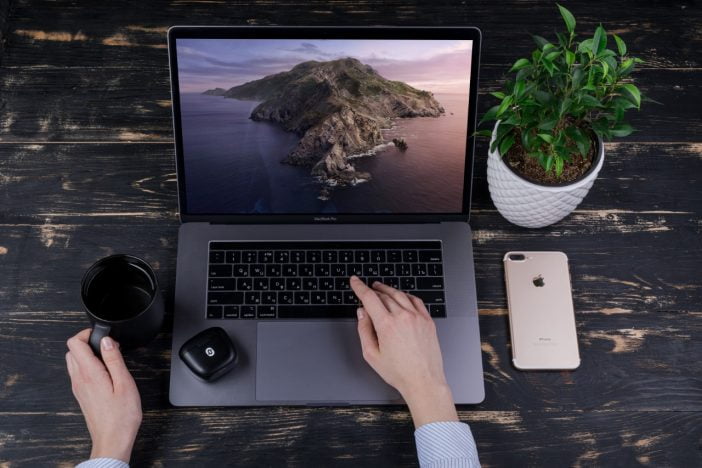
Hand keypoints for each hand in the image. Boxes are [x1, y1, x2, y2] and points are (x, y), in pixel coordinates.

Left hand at [66, 329, 141, 462]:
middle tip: (107, 346)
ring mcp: (78, 388)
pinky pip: (79, 373)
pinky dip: (88, 366)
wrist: (113, 439)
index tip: (102, 335)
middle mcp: (79, 380)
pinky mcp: (82, 395)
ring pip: (74, 362)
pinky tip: (105, 373)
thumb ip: (114, 359)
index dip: (87, 334)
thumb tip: (106, 341)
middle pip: (72, 351)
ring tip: (108, 359)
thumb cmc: (122, 415)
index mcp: (89, 373)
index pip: (75, 343)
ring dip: (87, 355)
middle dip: (87, 343)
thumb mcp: (124, 382)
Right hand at [350, 276, 457, 427]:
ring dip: (388, 290)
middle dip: (373, 290)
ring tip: (381, 289)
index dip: (359, 287)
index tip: (355, 281)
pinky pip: (415, 300)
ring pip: (399, 294)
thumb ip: (364, 330)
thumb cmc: (399, 372)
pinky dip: (405, 295)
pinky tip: (401, 296)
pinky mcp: (427, 320)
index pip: (369, 298)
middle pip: (384, 295)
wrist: (423, 381)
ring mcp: (417, 317)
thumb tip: (362, 313)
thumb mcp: (371, 355)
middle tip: (367, 290)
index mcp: (387, 325)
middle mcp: (403, 317)